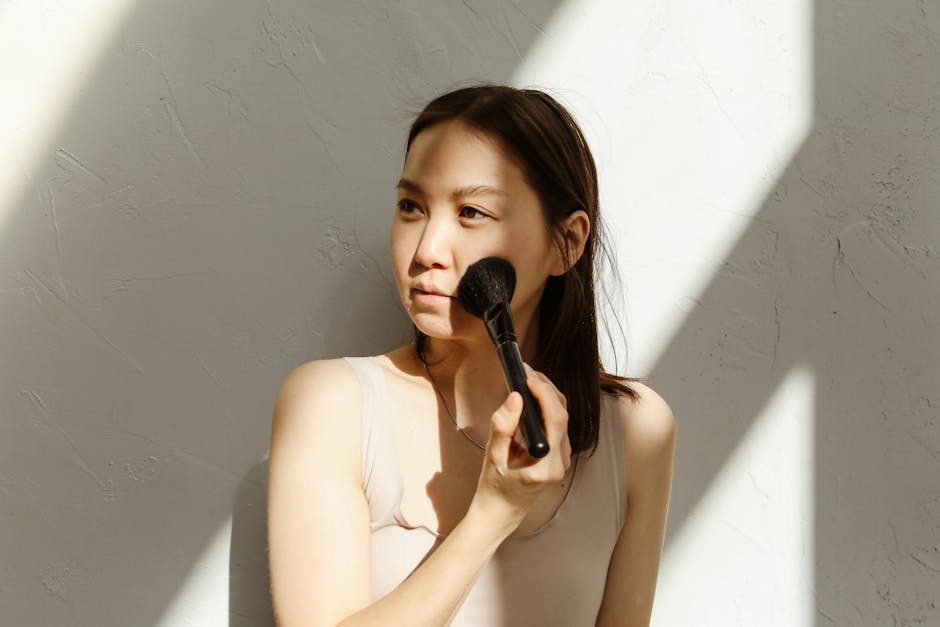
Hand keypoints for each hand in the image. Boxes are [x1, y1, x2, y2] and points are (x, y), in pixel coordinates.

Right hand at [470, 363, 572, 528]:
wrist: (501, 509)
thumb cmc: (495, 485)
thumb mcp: (493, 456)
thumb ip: (503, 426)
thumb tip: (514, 398)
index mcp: (547, 465)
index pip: (557, 420)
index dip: (545, 394)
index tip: (527, 378)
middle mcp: (561, 462)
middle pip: (563, 414)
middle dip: (546, 388)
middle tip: (525, 372)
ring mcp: (563, 458)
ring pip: (563, 416)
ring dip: (547, 394)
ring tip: (527, 380)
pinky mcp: (560, 453)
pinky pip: (558, 423)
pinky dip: (547, 405)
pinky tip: (532, 397)